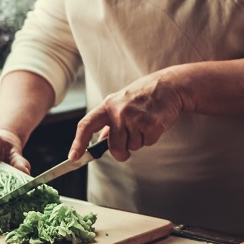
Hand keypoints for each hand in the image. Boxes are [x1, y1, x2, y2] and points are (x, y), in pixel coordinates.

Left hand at [69, 71, 188, 162]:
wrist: (170, 85)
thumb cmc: (145, 94)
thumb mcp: (122, 101)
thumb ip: (110, 119)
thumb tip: (101, 139)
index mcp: (108, 105)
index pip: (87, 125)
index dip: (78, 142)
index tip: (73, 157)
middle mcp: (119, 111)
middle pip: (114, 147)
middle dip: (122, 152)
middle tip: (129, 144)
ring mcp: (134, 118)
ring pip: (132, 147)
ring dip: (139, 140)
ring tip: (145, 122)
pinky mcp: (150, 124)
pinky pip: (147, 143)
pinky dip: (151, 137)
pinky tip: (154, 122)